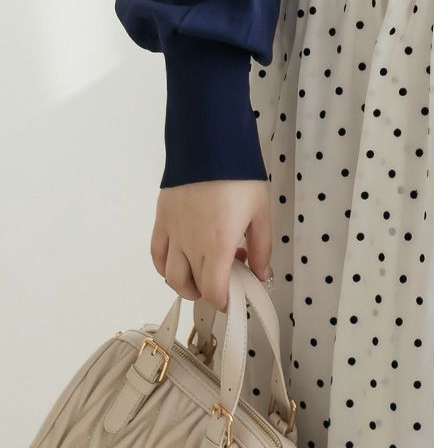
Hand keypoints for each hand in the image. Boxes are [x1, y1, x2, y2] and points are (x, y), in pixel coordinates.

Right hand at [150, 179, 272, 312]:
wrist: (210, 145)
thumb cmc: (240, 177)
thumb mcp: (261, 212)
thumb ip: (262, 248)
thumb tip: (262, 276)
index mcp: (218, 246)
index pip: (214, 292)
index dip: (224, 302)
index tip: (235, 298)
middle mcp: (191, 245)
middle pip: (194, 286)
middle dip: (211, 291)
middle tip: (227, 278)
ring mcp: (173, 233)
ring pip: (171, 276)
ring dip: (186, 285)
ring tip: (202, 276)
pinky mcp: (162, 220)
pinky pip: (157, 254)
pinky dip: (164, 266)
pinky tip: (178, 263)